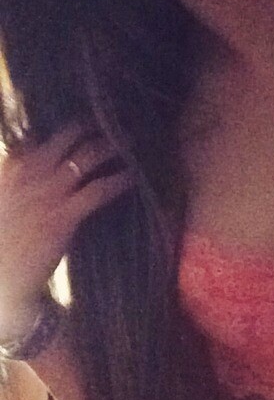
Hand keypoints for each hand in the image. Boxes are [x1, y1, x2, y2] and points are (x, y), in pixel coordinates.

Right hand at [0, 122, 135, 334]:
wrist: (2, 276)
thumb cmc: (6, 243)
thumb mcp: (7, 201)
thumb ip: (22, 180)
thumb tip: (42, 166)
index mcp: (11, 168)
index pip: (38, 135)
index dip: (67, 128)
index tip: (87, 123)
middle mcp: (29, 173)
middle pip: (68, 136)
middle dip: (94, 127)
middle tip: (116, 125)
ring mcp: (47, 193)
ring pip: (87, 156)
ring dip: (113, 147)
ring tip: (131, 143)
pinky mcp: (64, 216)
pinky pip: (99, 190)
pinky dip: (120, 180)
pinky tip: (134, 177)